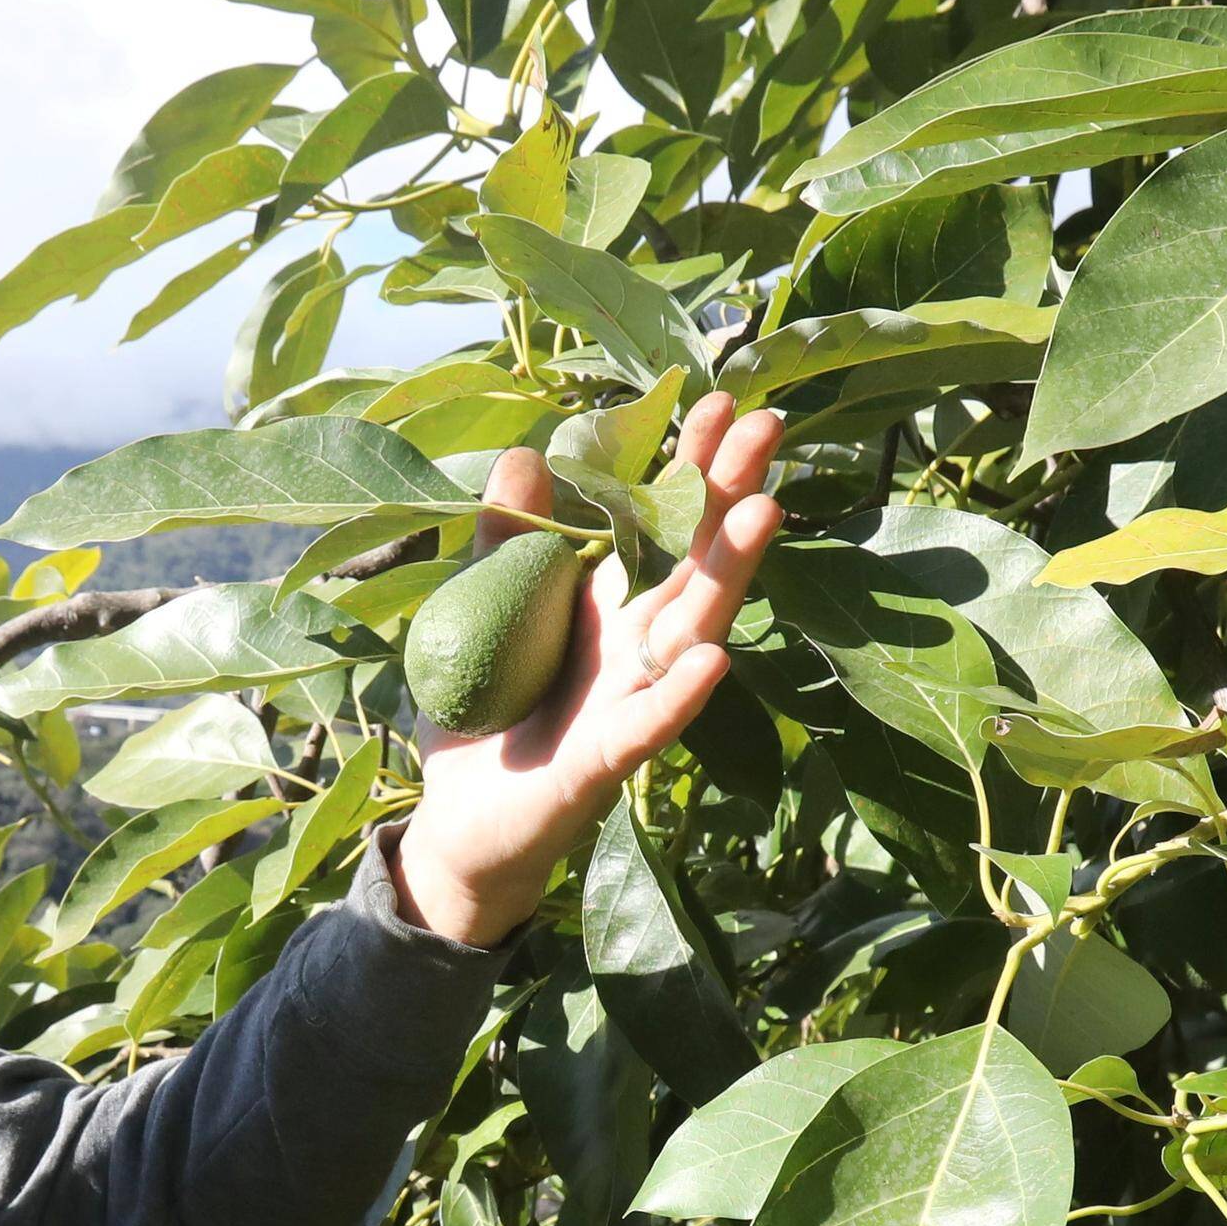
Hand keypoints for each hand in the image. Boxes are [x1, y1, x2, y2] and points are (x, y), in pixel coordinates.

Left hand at [388, 394, 784, 947]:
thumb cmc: (484, 717)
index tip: (725, 400)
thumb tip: (524, 451)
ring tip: (765, 511)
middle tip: (770, 426)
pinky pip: (650, 726)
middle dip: (731, 495)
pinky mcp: (603, 763)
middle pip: (695, 562)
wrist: (456, 826)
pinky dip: (681, 696)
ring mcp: (628, 705)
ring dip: (729, 574)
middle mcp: (636, 649)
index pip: (663, 523)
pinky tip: (714, 659)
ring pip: (690, 631)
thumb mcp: (481, 611)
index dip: (692, 464)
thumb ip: (508, 540)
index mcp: (610, 605)